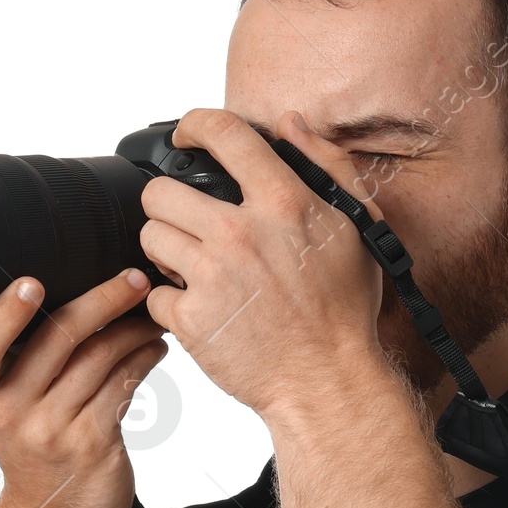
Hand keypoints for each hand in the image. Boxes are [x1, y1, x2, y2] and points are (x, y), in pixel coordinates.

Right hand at [0, 268, 167, 507]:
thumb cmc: (35, 450)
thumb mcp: (9, 406)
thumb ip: (22, 359)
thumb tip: (72, 291)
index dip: (4, 316)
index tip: (31, 283)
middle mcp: (10, 411)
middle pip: (57, 339)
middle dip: (102, 300)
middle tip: (134, 279)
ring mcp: (51, 430)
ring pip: (99, 358)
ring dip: (134, 330)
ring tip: (154, 315)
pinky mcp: (92, 443)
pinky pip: (122, 385)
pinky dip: (143, 359)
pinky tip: (155, 348)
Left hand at [138, 108, 392, 422]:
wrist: (329, 383)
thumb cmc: (345, 313)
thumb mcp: (357, 228)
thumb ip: (328, 166)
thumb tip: (291, 124)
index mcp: (283, 203)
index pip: (223, 133)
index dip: (195, 124)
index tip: (187, 135)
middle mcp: (241, 233)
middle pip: (161, 191)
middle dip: (169, 205)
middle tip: (187, 225)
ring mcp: (212, 277)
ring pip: (150, 238)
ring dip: (166, 251)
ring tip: (193, 268)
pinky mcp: (192, 320)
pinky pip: (154, 294)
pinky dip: (169, 303)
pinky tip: (197, 308)